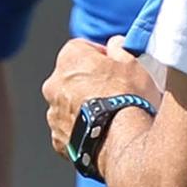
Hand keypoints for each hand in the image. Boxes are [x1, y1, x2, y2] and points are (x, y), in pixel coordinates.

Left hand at [40, 38, 157, 159]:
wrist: (123, 141)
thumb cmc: (128, 99)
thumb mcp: (133, 64)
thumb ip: (119, 49)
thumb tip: (115, 45)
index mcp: (70, 58)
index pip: (81, 49)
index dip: (99, 56)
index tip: (114, 66)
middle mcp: (54, 84)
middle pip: (71, 78)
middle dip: (89, 83)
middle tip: (114, 93)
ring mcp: (53, 113)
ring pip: (68, 105)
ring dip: (83, 107)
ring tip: (109, 116)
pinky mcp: (58, 139)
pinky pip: (69, 130)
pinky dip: (81, 130)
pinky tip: (100, 133)